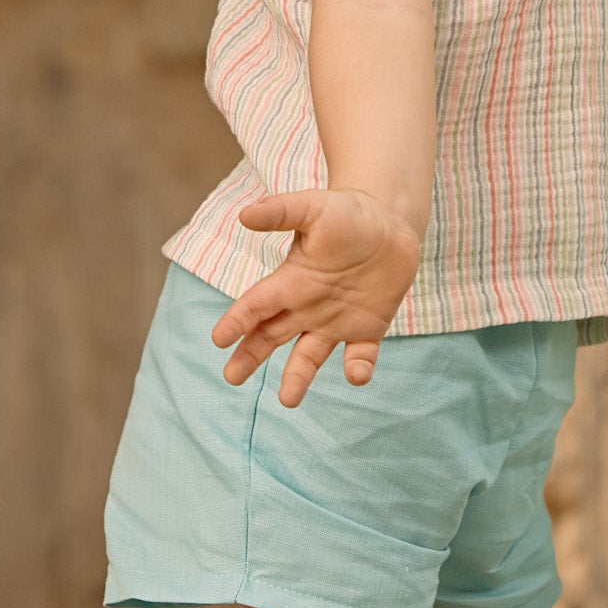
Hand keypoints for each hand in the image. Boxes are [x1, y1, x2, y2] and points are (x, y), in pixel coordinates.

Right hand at [211, 188, 421, 406]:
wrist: (388, 222)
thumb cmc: (346, 213)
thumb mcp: (313, 207)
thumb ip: (281, 211)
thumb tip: (244, 215)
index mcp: (291, 281)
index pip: (257, 305)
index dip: (238, 320)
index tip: (219, 338)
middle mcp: (306, 307)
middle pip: (270, 336)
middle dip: (250, 356)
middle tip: (231, 377)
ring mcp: (336, 321)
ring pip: (309, 356)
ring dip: (297, 377)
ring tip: (287, 401)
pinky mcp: (368, 329)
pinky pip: (360, 356)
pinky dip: (358, 368)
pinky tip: (356, 374)